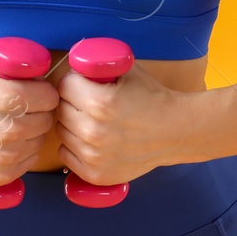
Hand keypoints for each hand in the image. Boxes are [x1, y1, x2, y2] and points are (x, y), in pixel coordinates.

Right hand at [0, 58, 59, 186]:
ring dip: (30, 134)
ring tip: (9, 127)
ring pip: (39, 142)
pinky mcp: (2, 175)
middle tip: (20, 111)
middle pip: (47, 120)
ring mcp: (7, 155)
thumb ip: (19, 64)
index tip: (33, 94)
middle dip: (37, 113)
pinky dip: (21, 153)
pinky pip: (28, 161)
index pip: (51, 98)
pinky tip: (5, 144)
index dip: (42, 94)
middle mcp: (12, 128)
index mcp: (13, 98)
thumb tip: (43, 66)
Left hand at [56, 60, 188, 185]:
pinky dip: (74, 146)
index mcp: (101, 102)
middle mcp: (94, 132)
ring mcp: (94, 156)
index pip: (65, 86)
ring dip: (72, 124)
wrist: (175, 131)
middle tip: (89, 101)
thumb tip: (72, 60)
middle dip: (72, 101)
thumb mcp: (128, 70)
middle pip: (61, 109)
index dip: (74, 81)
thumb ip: (98, 64)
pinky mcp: (95, 174)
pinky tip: (92, 139)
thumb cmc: (152, 98)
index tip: (84, 84)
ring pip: (61, 132)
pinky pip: (66, 154)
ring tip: (93, 120)